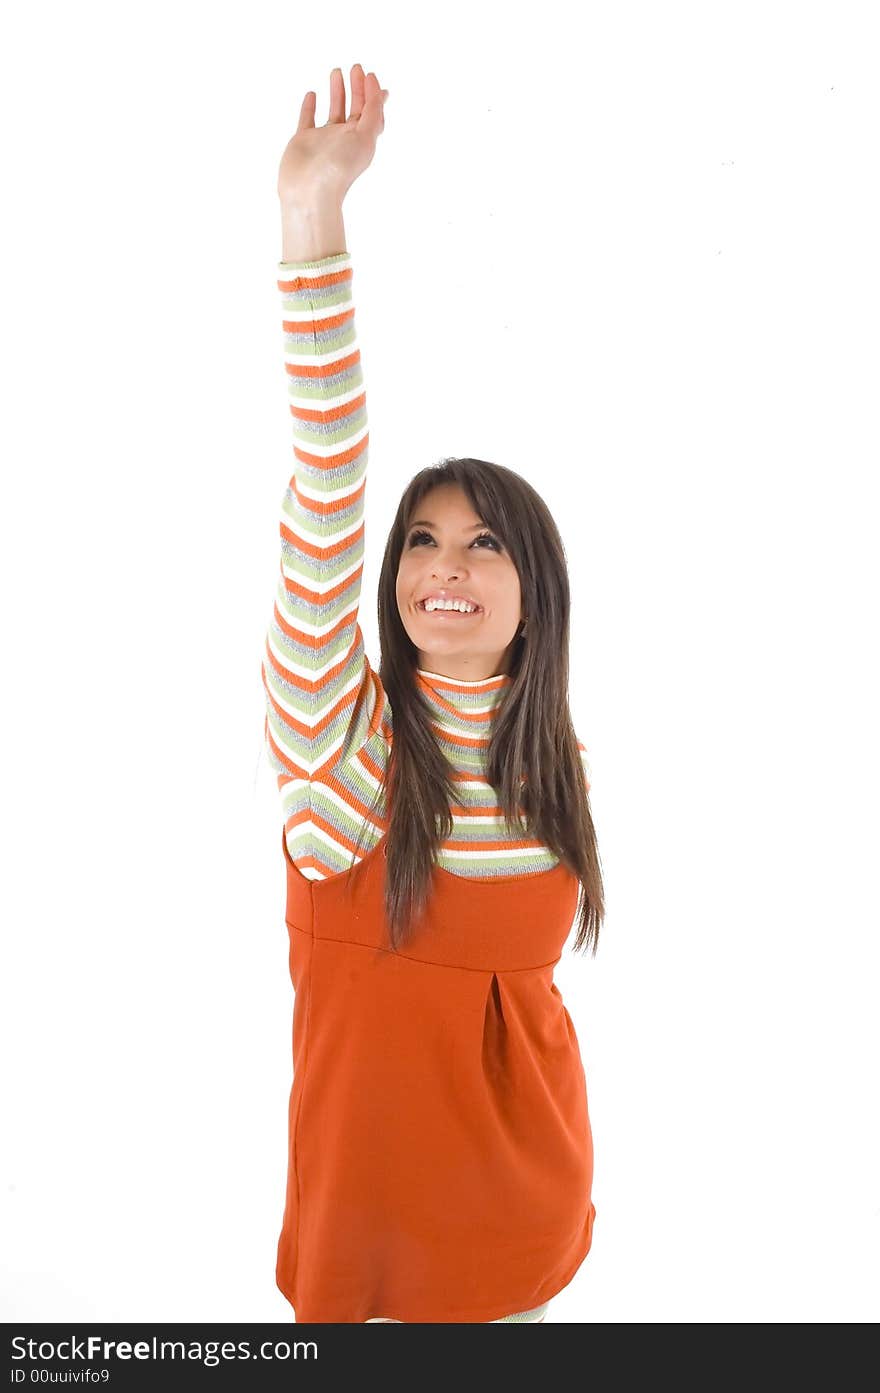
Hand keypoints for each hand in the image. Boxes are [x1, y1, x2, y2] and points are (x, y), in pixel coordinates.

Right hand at [278, 63, 388, 204]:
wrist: (309, 191)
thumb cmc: (338, 168)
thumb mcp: (365, 137)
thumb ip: (373, 113)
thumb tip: (381, 92)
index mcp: (362, 140)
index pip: (372, 112)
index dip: (373, 93)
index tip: (370, 75)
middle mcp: (344, 139)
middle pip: (355, 108)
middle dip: (357, 87)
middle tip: (356, 67)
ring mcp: (323, 139)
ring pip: (333, 110)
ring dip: (337, 91)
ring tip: (336, 71)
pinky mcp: (303, 140)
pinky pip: (307, 119)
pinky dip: (310, 106)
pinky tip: (312, 94)